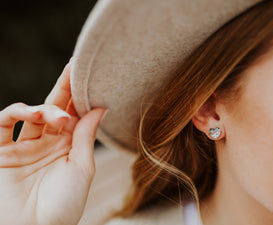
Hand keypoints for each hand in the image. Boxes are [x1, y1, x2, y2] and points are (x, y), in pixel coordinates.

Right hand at [0, 60, 106, 224]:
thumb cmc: (63, 205)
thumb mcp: (81, 168)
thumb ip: (86, 136)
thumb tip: (100, 108)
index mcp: (68, 148)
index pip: (75, 115)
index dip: (81, 97)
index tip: (92, 77)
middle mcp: (47, 144)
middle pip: (56, 108)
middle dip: (65, 88)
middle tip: (75, 67)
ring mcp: (23, 147)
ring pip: (33, 113)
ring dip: (46, 108)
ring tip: (61, 116)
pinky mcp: (0, 151)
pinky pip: (4, 123)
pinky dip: (17, 112)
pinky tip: (33, 112)